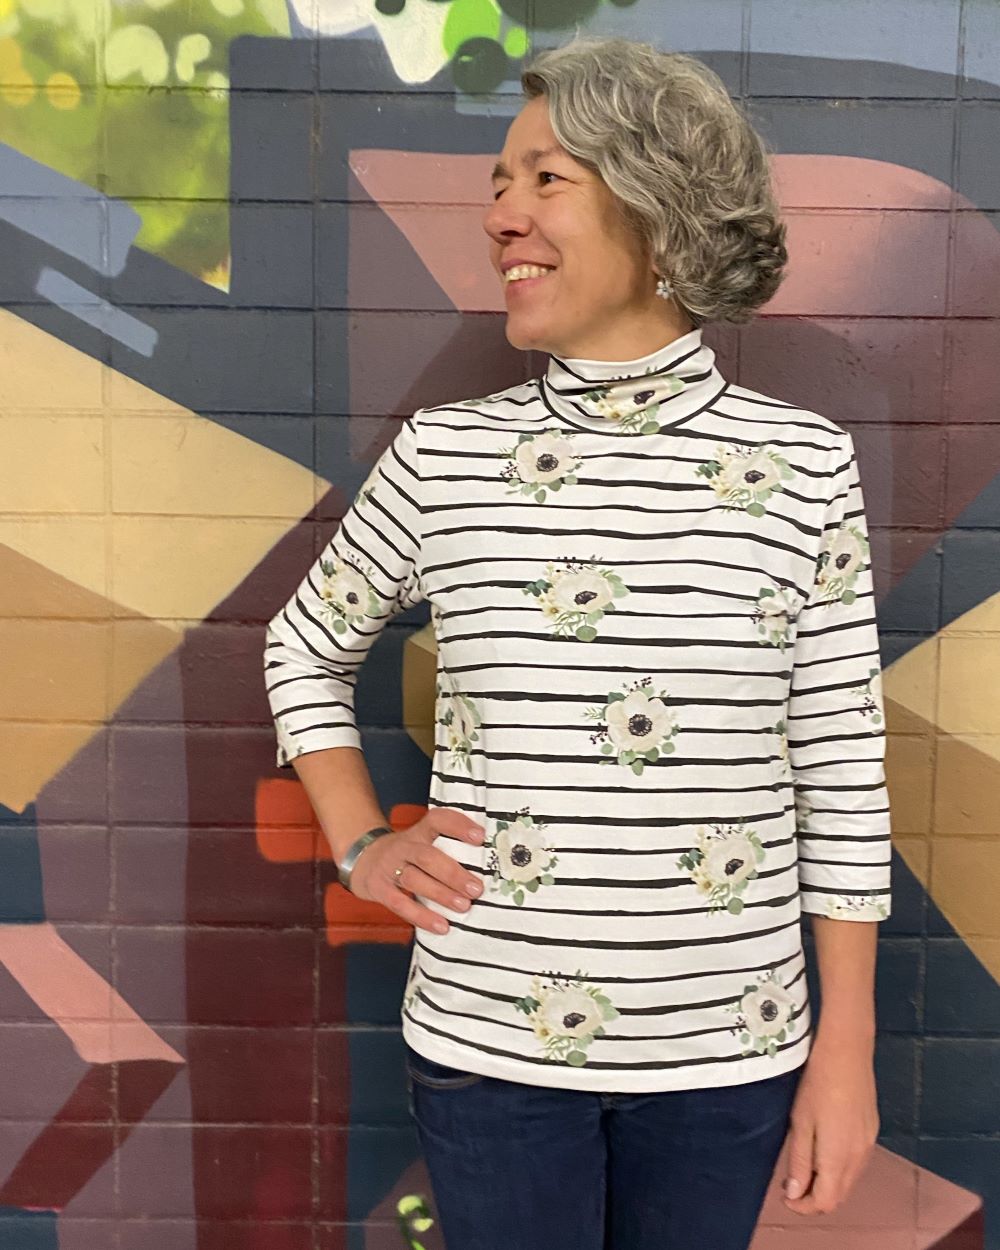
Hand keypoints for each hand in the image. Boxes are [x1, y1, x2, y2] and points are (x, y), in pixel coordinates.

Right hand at [347, 808, 485, 934]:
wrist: (362, 859)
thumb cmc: (405, 854)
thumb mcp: (421, 841)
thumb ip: (446, 847)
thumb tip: (488, 862)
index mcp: (418, 832)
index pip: (437, 820)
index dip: (458, 826)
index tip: (480, 836)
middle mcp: (403, 847)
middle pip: (427, 857)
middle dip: (453, 873)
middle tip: (476, 888)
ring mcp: (389, 867)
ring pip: (414, 880)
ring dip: (441, 894)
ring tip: (464, 907)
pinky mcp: (379, 889)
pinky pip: (400, 904)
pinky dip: (422, 917)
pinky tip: (442, 926)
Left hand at [782, 1035, 879, 1215]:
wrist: (847, 1054)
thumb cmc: (818, 1085)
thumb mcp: (801, 1123)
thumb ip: (800, 1162)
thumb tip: (795, 1194)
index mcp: (839, 1159)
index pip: (826, 1202)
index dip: (804, 1206)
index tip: (785, 1197)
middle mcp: (858, 1158)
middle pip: (840, 1195)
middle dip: (815, 1197)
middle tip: (791, 1185)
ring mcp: (868, 1145)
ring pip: (849, 1180)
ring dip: (828, 1183)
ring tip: (804, 1169)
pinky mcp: (872, 1132)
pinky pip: (856, 1163)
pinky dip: (839, 1169)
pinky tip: (824, 1152)